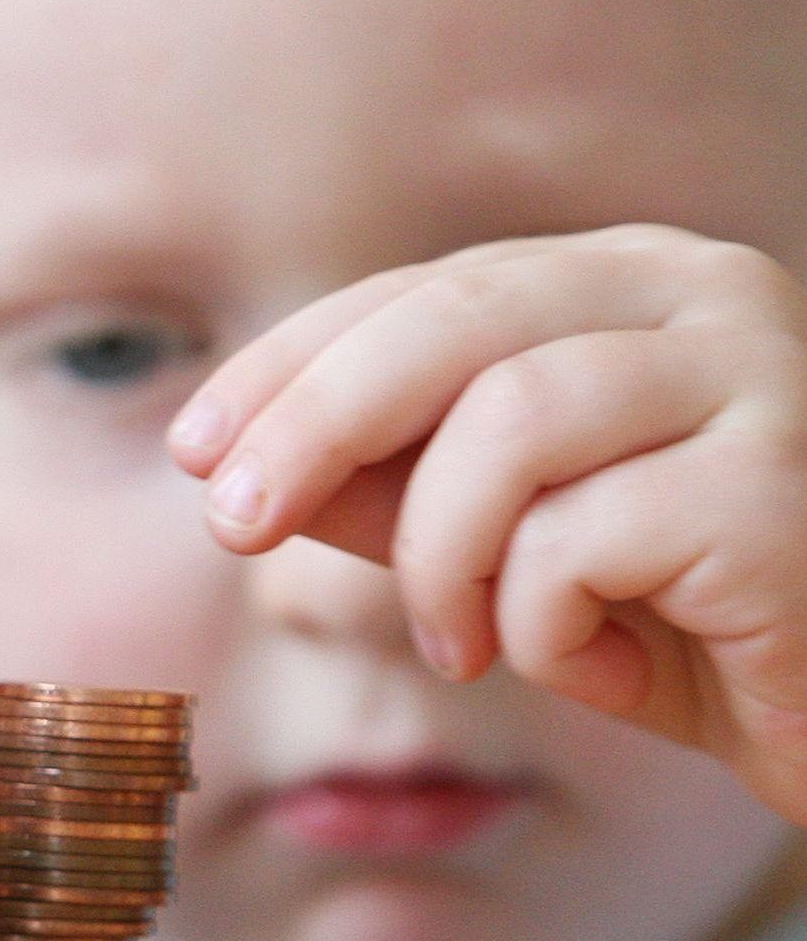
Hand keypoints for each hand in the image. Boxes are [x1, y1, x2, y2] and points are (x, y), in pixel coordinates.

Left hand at [169, 223, 806, 817]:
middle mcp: (710, 292)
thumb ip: (396, 486)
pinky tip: (575, 659)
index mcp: (636, 281)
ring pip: (509, 423)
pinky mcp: (789, 488)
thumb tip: (236, 460)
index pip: (427, 293)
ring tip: (451, 642)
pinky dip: (537, 615)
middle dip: (310, 427)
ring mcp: (764, 377)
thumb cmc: (690, 621)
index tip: (193, 448)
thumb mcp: (514, 544)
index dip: (291, 367)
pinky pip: (586, 536)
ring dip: (441, 553)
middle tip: (231, 527)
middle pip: (452, 325)